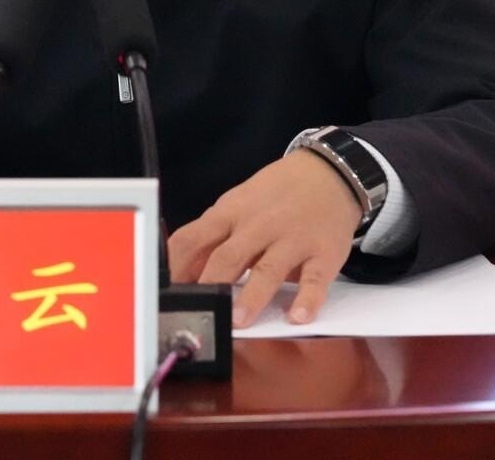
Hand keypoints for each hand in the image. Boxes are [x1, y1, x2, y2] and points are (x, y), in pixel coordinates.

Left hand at [167, 150, 361, 327]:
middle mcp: (259, 225)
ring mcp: (293, 239)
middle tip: (200, 312)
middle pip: (228, 256)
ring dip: (252, 296)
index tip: (166, 293)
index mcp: (230, 213)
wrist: (328, 173)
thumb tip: (181, 275)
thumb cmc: (276, 195)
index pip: (193, 239)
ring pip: (268, 269)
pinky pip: (315, 279)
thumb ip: (212, 238)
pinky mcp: (324, 253)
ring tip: (239, 321)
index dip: (176, 268)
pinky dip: (307, 299)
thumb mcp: (237, 205)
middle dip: (212, 284)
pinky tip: (298, 317)